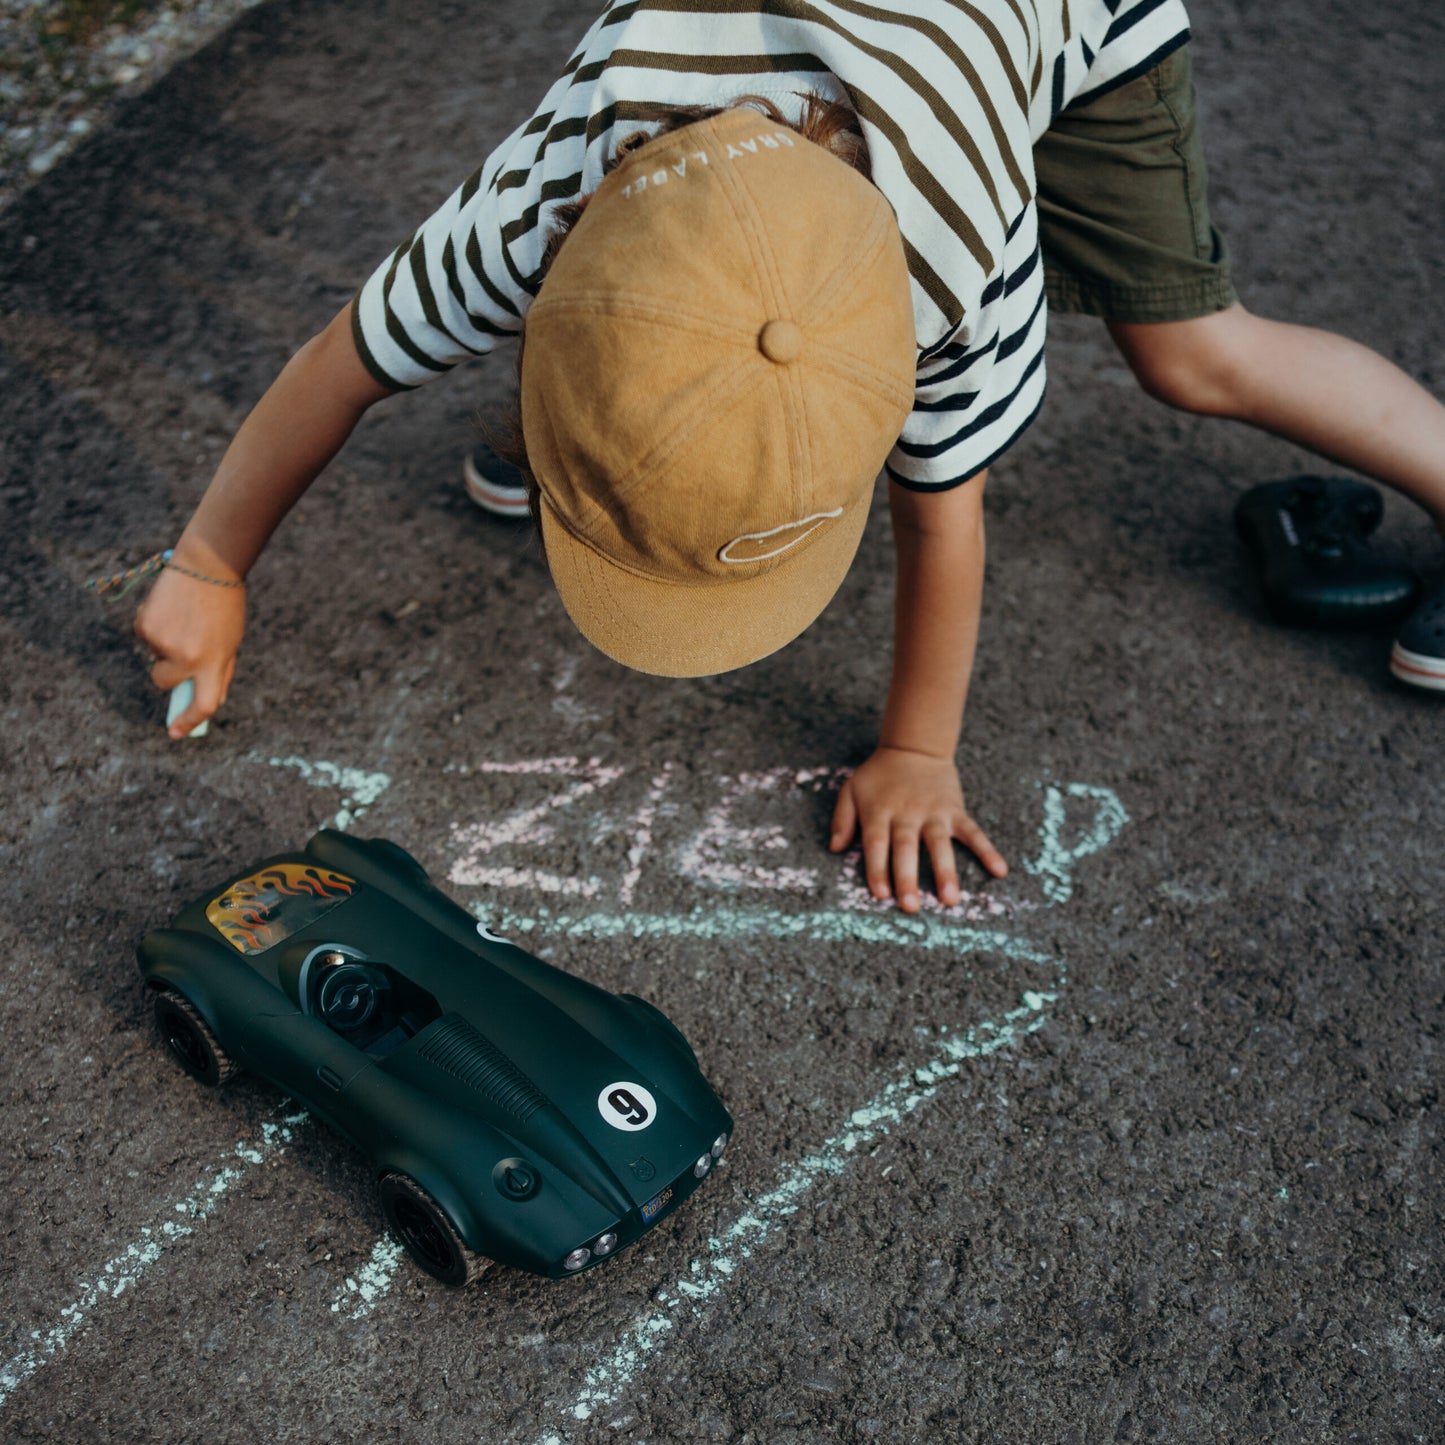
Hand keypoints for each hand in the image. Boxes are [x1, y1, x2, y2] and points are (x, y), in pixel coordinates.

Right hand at [133, 563, 245, 737]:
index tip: (176, 732)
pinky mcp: (144, 625)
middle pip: (165, 682)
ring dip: (164, 644)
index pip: (203, 704)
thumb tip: (204, 701)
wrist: (208, 565)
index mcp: (213, 663)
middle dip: (169, 673)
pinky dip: (154, 627)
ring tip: (184, 618)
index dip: (189, 722)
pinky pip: (144, 637)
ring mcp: (162, 642)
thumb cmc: (224, 606)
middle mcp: (186, 657)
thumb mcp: (230, 642)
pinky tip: (170, 609)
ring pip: (153, 656)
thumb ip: (216, 671)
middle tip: (183, 648)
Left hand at [829, 745, 1006, 911]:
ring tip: (950, 899)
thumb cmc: (879, 776)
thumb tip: (834, 849)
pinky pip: (973, 832)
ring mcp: (934, 813)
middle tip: (911, 907)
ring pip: (939, 844)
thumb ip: (842, 819)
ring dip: (945, 872)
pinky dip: (987, 850)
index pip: (877, 844)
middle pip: (906, 849)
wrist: (914, 747)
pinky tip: (1000, 870)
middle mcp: (907, 814)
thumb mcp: (851, 790)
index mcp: (879, 812)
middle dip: (908, 878)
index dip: (878, 870)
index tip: (881, 894)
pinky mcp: (955, 811)